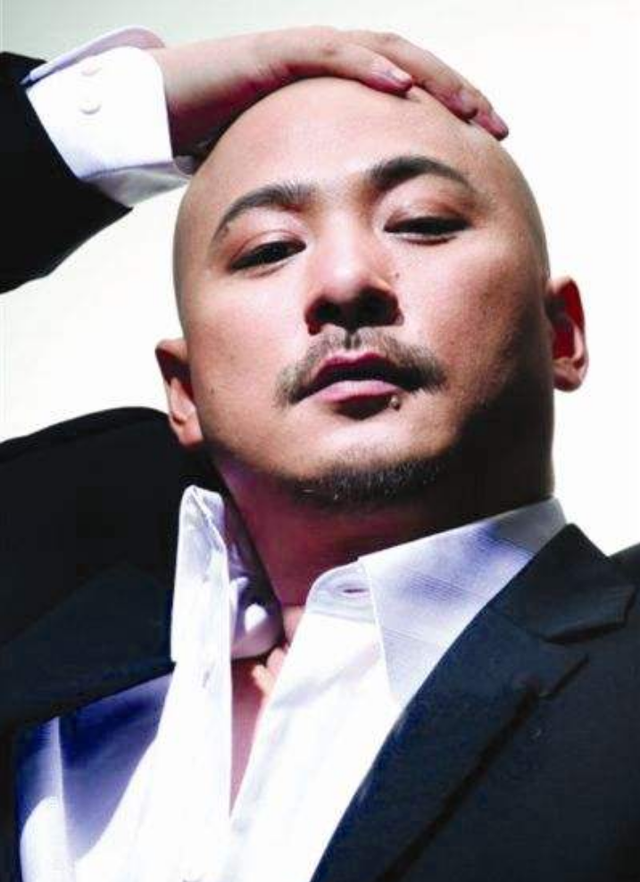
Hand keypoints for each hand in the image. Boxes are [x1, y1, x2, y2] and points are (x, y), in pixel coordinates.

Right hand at [148, 27, 507, 154]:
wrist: (157, 116)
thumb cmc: (216, 148)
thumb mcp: (285, 172)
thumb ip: (320, 190)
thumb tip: (347, 241)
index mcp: (336, 93)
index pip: (406, 93)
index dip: (447, 113)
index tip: (485, 144)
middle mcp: (328, 64)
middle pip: (409, 67)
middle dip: (457, 94)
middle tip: (497, 126)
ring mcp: (301, 54)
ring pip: (382, 52)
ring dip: (429, 76)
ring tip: (467, 107)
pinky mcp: (271, 55)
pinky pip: (328, 54)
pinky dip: (366, 67)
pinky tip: (400, 88)